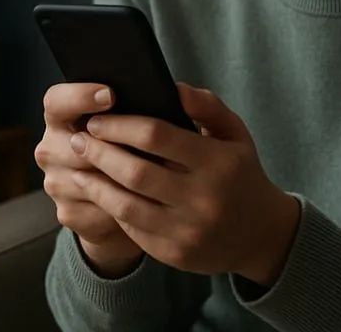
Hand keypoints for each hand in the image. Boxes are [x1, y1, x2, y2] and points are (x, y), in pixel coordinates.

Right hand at [34, 82, 143, 276]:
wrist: (123, 198)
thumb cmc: (134, 148)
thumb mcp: (138, 121)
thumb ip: (150, 101)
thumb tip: (180, 93)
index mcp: (61, 116)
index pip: (56, 101)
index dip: (80, 96)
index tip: (111, 95)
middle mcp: (51, 148)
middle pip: (74, 142)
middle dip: (110, 142)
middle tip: (147, 140)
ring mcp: (56, 183)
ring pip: (88, 178)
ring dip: (121, 176)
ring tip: (157, 170)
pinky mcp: (69, 213)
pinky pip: (98, 208)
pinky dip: (124, 204)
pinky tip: (148, 200)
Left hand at [70, 83, 300, 285]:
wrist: (262, 235)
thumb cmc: (241, 174)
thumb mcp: (235, 133)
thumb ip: (206, 105)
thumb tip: (171, 86)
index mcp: (218, 162)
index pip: (157, 136)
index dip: (120, 126)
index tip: (97, 119)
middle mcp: (203, 199)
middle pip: (135, 171)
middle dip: (100, 152)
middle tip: (78, 139)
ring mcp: (187, 230)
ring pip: (126, 205)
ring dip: (95, 183)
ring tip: (78, 166)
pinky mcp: (174, 254)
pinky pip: (132, 228)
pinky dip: (111, 207)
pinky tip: (99, 192)